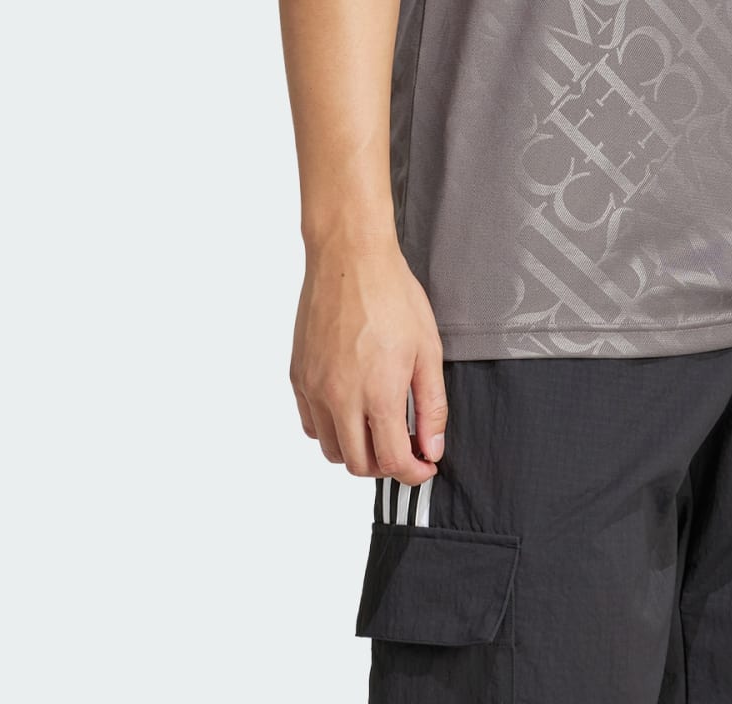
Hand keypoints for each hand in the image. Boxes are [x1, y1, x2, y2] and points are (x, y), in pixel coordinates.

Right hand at [290, 243, 447, 481]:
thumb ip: (431, 406)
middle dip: (385, 466)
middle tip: (404, 449)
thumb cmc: (393, 296)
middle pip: (358, 465)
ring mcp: (314, 389)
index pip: (392, 461)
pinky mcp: (298, 376)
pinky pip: (311, 423)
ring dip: (356, 451)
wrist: (350, 258)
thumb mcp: (428, 349)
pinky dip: (330, 429)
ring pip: (331, 449)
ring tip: (377, 428)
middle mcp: (340, 398)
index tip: (425, 466)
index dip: (413, 473)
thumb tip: (432, 448)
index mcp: (378, 394)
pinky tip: (350, 409)